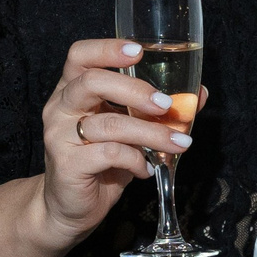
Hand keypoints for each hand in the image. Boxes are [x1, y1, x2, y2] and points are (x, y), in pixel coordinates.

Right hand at [33, 39, 200, 243]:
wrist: (69, 207)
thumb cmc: (100, 162)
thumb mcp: (130, 130)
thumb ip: (156, 111)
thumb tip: (197, 95)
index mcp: (71, 90)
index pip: (80, 55)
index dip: (108, 48)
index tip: (139, 51)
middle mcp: (60, 107)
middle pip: (92, 81)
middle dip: (135, 90)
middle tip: (166, 105)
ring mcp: (59, 136)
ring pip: (109, 123)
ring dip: (150, 133)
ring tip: (177, 143)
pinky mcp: (67, 164)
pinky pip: (109, 154)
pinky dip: (136, 160)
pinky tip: (146, 169)